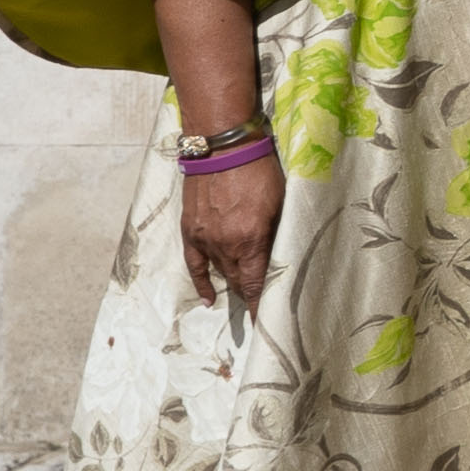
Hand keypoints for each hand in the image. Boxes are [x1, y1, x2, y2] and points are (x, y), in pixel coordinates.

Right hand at [176, 149, 282, 308]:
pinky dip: (201, 282)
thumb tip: (276, 254)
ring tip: (242, 300)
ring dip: (231, 284)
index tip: (266, 323)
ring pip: (220, 271)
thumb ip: (275, 232)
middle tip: (261, 307)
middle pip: (238, 279)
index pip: (255, 283)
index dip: (260, 305)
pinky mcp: (190, 230)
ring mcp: (204, 239)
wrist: (222, 148)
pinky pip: (194, 264)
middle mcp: (225, 245)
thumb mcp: (279, 203)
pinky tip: (208, 298)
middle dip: (250, 294)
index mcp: (251, 240)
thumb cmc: (259, 171)